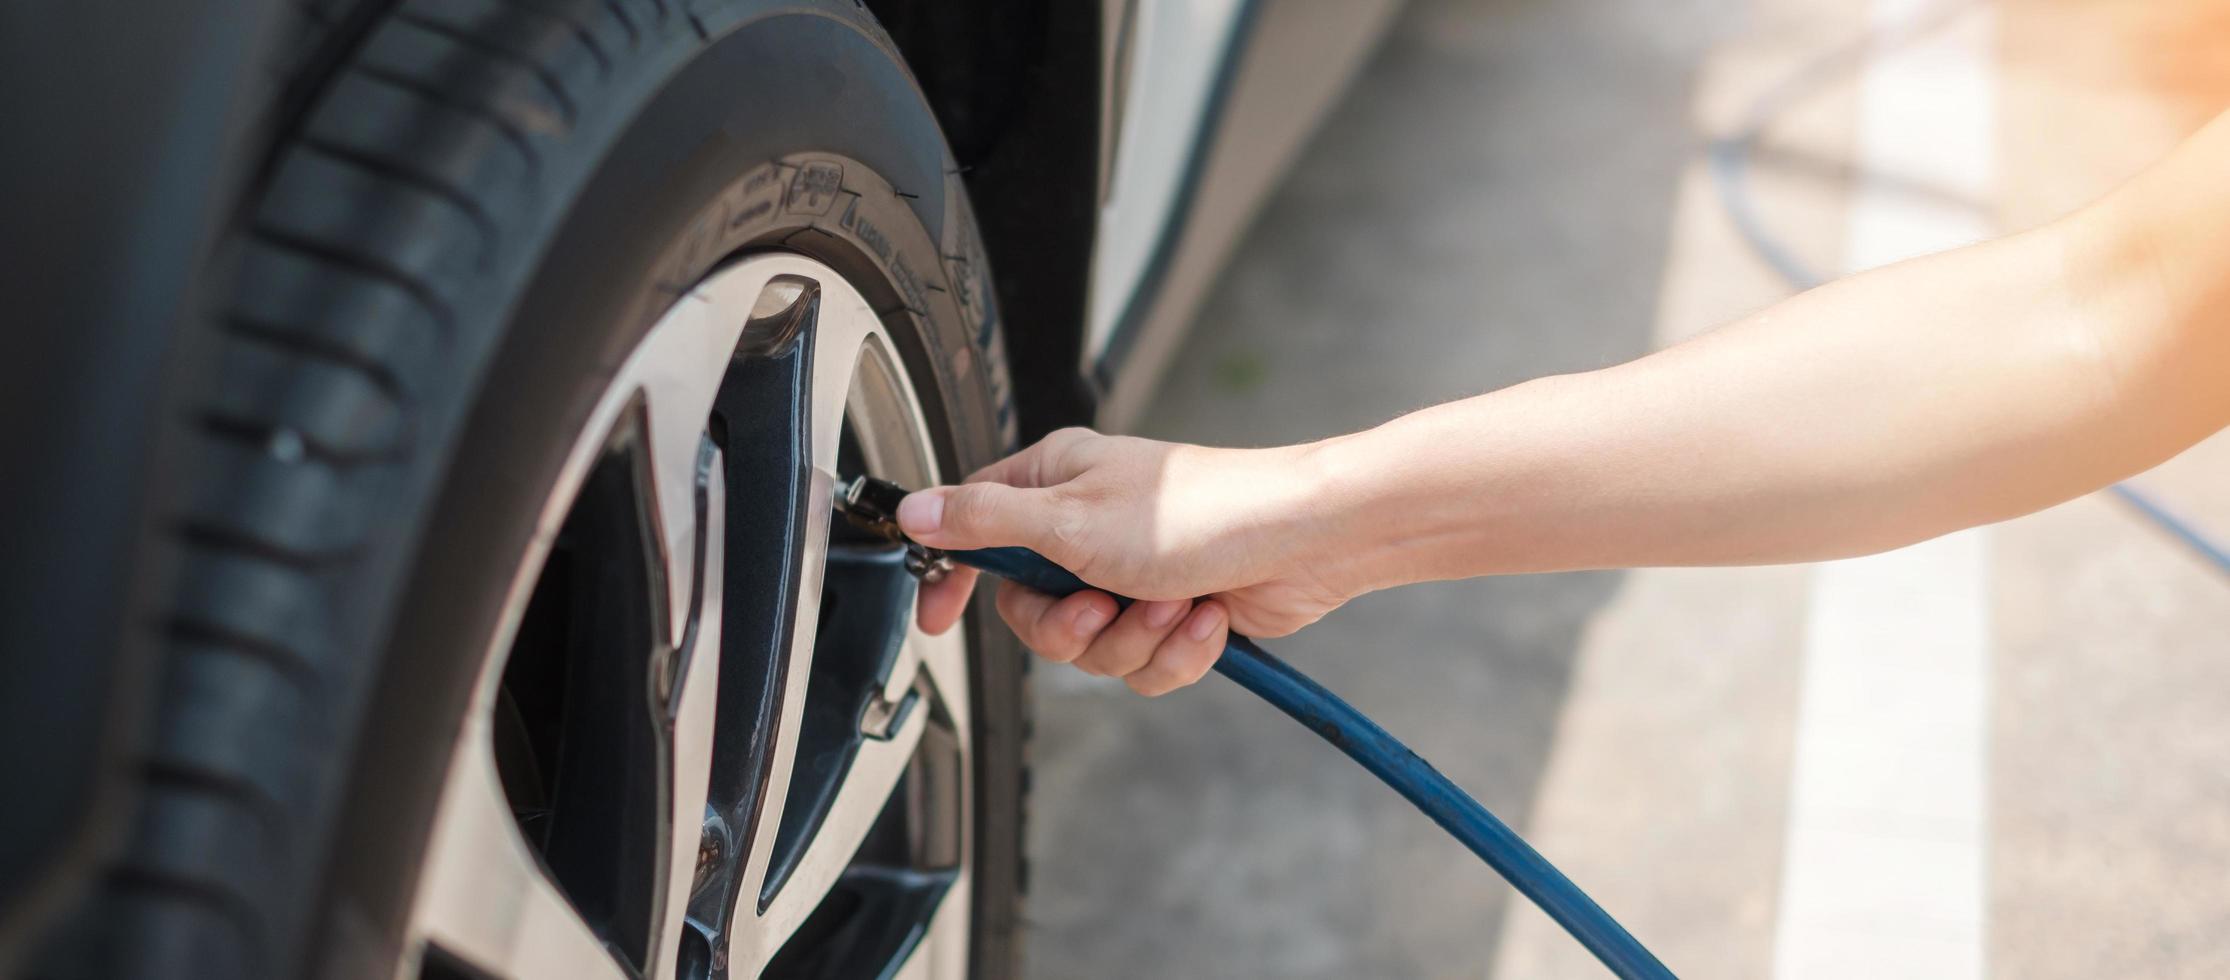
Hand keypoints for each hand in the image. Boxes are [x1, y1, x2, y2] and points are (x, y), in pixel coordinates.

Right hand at [904, 428, 1354, 694]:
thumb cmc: (1203, 512)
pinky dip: (1176, 651)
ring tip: (1174, 603)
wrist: (1305, 542)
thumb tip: (913, 511)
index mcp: (1055, 485)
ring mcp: (1132, 573)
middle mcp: (1088, 527)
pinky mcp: (1172, 613)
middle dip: (1072, 628)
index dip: (952, 576)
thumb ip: (984, 520)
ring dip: (1135, 640)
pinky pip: (1143, 665)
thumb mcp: (1072, 519)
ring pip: (1091, 649)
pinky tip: (1206, 618)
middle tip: (1102, 605)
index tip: (937, 621)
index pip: (974, 529)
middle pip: (1032, 611)